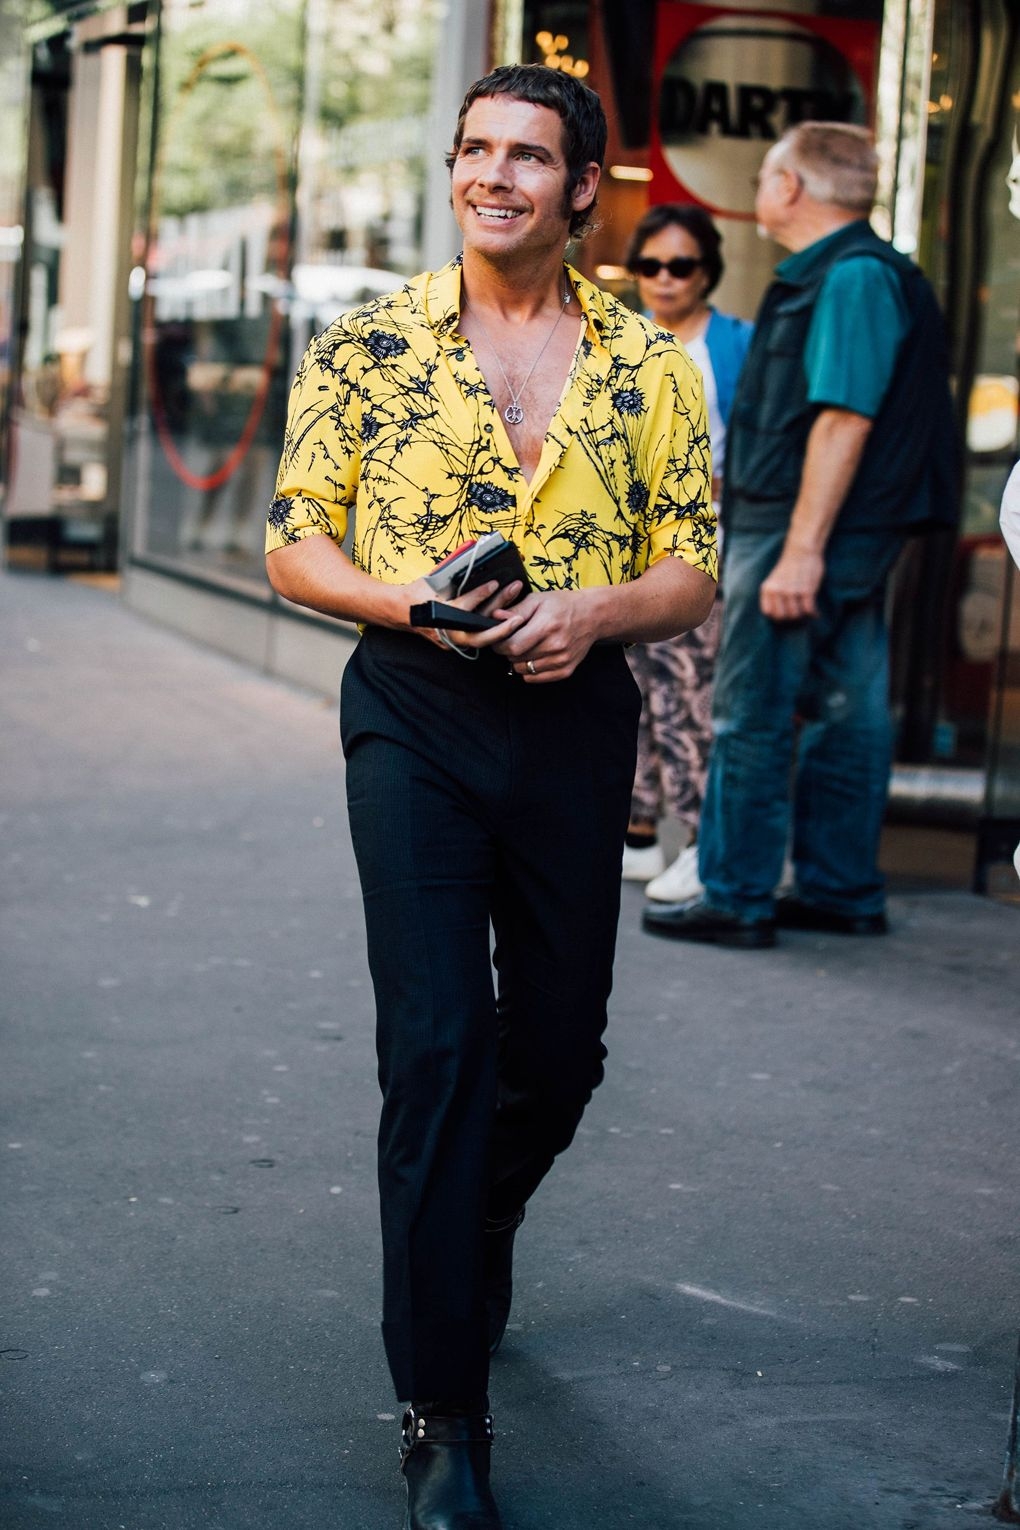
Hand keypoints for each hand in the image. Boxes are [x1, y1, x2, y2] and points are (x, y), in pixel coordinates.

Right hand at [403, 577, 526, 650]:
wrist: (403, 613)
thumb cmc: (418, 594)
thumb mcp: (433, 579)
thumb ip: (452, 570)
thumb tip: (472, 554)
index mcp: (440, 616)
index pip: (463, 607)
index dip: (480, 595)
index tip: (494, 583)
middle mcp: (449, 633)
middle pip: (480, 627)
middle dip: (501, 613)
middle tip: (516, 595)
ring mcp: (455, 642)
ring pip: (483, 633)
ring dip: (502, 619)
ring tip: (517, 603)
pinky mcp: (461, 644)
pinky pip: (481, 635)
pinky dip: (494, 625)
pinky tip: (509, 613)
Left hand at [495, 590, 597, 682]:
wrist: (592, 615)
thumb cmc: (563, 605)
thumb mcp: (538, 600)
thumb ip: (515, 610)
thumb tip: (494, 617)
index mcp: (546, 626)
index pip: (512, 646)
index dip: (500, 644)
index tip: (499, 638)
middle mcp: (555, 646)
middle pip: (516, 659)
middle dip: (508, 651)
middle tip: (512, 640)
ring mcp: (561, 660)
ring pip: (523, 670)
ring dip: (518, 661)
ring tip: (525, 647)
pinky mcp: (566, 670)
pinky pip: (535, 678)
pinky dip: (529, 670)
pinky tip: (534, 657)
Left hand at [759, 545, 823, 621]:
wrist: (801, 550)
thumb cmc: (789, 565)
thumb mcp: (774, 579)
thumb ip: (774, 594)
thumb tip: (778, 614)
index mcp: (767, 588)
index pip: (768, 612)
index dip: (777, 616)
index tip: (784, 615)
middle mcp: (778, 591)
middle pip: (782, 617)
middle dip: (790, 618)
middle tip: (797, 615)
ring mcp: (792, 591)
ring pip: (796, 615)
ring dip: (802, 616)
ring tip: (806, 613)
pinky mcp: (806, 590)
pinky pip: (809, 610)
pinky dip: (813, 614)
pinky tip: (815, 614)